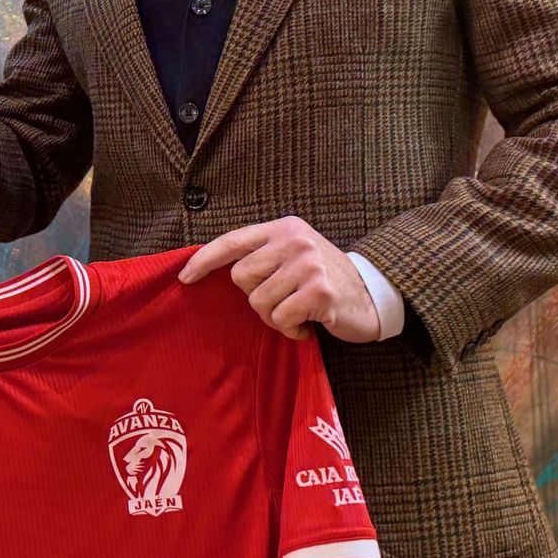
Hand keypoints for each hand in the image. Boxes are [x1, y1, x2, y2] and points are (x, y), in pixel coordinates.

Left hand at [177, 216, 381, 342]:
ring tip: (298, 312)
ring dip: (275, 317)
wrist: (372, 295)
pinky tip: (308, 325)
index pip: (232, 241)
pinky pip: (281, 318)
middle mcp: (293, 240)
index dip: (204, 260)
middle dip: (256, 297)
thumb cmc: (324, 279)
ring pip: (258, 301)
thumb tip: (213, 270)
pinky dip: (291, 330)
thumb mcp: (293, 255)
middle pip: (241, 277)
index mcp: (282, 228)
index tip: (185, 278)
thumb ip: (262, 256)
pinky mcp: (319, 290)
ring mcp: (307, 264)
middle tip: (282, 302)